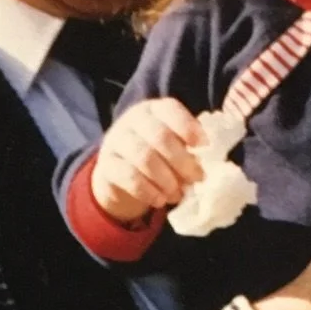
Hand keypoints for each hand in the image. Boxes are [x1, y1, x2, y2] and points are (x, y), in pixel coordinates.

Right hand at [91, 98, 204, 222]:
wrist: (118, 175)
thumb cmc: (155, 156)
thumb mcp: (170, 146)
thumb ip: (186, 150)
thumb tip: (200, 168)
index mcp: (153, 110)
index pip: (170, 109)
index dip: (188, 126)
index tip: (204, 145)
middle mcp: (132, 120)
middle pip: (160, 136)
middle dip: (182, 160)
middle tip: (197, 178)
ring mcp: (116, 140)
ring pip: (145, 157)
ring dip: (167, 179)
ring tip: (178, 194)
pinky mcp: (106, 165)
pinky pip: (129, 177)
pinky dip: (149, 191)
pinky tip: (160, 200)